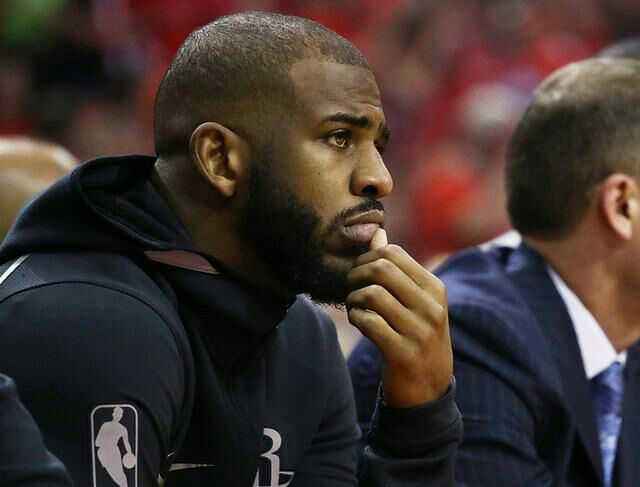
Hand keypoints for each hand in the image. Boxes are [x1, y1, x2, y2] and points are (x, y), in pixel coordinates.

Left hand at [346, 229, 451, 406]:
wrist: (428, 389)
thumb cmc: (416, 335)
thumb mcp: (416, 302)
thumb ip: (396, 269)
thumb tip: (377, 233)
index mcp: (434, 288)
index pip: (393, 253)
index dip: (367, 257)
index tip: (359, 272)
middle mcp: (431, 307)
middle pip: (381, 269)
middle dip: (356, 274)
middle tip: (350, 287)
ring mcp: (419, 331)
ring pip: (372, 294)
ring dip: (354, 299)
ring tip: (355, 307)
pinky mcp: (403, 353)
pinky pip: (368, 322)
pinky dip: (356, 319)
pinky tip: (359, 322)